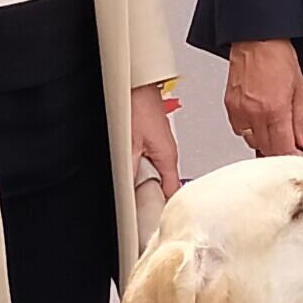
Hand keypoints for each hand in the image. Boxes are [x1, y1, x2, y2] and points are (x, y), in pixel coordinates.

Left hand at [130, 82, 183, 202]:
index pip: (173, 192)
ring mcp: (162, 146)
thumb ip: (132, 170)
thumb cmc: (138, 105)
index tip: (153, 218)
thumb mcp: (130, 144)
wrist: (135, 84)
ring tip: (131, 184)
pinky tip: (130, 165)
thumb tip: (130, 190)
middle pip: (163, 184)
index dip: (163, 207)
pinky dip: (141, 166)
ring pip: (155, 172)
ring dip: (144, 178)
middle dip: (150, 194)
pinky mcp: (154, 140)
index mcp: (169, 157)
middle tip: (137, 204)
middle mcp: (169, 152)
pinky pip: (150, 160)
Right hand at [225, 38, 302, 156]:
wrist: (256, 39)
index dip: (292, 157)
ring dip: (264, 141)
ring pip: (252, 142)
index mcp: (275, 110)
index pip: (283, 149)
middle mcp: (255, 113)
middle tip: (288, 143)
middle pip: (267, 149)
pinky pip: (239, 130)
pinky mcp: (230, 106)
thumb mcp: (300, 88)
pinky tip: (257, 119)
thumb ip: (301, 119)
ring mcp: (240, 110)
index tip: (298, 158)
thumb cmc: (278, 57)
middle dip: (279, 150)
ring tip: (273, 127)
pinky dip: (249, 130)